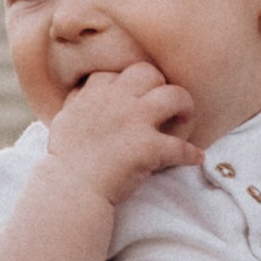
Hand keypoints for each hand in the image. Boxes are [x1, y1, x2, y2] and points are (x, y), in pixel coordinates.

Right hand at [46, 63, 196, 209]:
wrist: (70, 188)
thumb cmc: (65, 159)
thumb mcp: (65, 119)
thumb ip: (77, 101)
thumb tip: (82, 91)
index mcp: (96, 93)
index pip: (119, 73)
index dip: (129, 83)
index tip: (135, 96)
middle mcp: (118, 100)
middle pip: (149, 73)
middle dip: (158, 85)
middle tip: (162, 104)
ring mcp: (135, 122)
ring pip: (175, 96)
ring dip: (184, 105)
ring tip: (186, 117)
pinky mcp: (149, 147)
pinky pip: (180, 146)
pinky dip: (191, 154)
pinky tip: (196, 158)